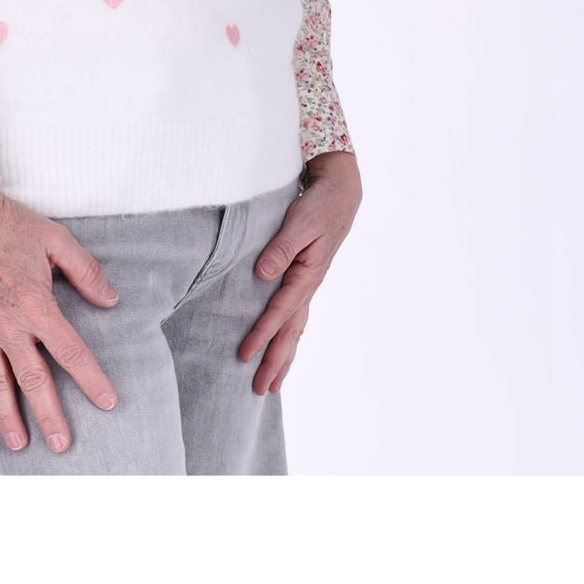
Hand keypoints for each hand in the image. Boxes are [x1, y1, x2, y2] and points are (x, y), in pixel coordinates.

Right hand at [0, 178, 120, 453]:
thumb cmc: (10, 223)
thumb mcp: (57, 240)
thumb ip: (86, 272)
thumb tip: (111, 300)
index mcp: (36, 304)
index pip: (70, 352)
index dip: (91, 379)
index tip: (107, 401)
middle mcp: (8, 324)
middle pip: (33, 379)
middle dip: (50, 415)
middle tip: (62, 444)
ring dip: (8, 415)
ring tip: (20, 443)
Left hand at [239, 149, 362, 394]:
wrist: (339, 194)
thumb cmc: (318, 206)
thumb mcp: (299, 222)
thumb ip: (281, 248)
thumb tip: (263, 274)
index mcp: (307, 275)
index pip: (280, 312)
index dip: (262, 334)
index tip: (244, 355)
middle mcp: (309, 285)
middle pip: (291, 332)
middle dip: (275, 361)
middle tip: (260, 389)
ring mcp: (308, 284)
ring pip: (295, 329)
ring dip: (284, 356)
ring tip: (273, 383)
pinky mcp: (304, 278)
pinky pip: (295, 316)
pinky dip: (288, 336)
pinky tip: (282, 347)